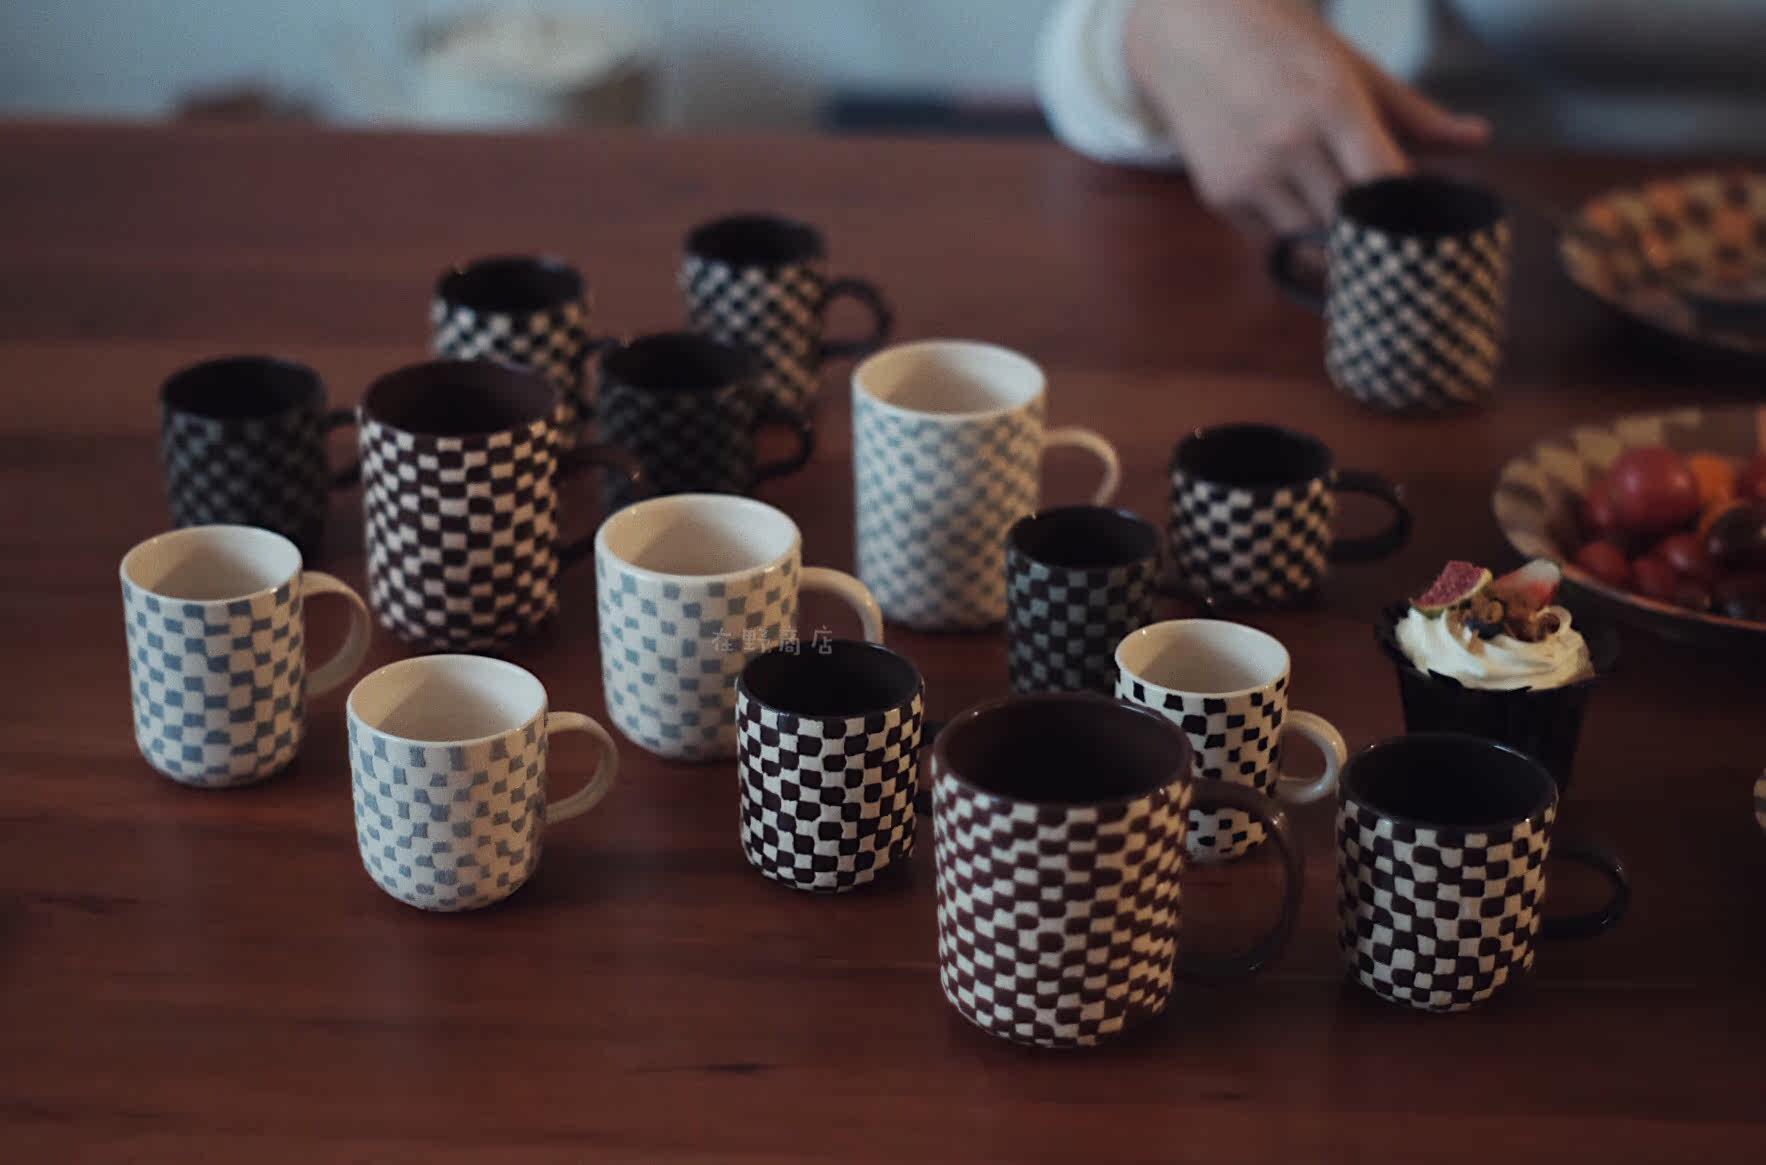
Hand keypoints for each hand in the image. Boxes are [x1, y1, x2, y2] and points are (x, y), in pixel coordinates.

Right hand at [1124, 0, 1489, 235]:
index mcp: (1333, 104)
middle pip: (1350, 223)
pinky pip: (1270, 242)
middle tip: (1398, 249)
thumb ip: (1414, 113)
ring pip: (1309, 244)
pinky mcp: (1220, 196)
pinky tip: (1308, 225)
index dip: (1408, 215)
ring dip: (1336, 250)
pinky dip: (1295, 241)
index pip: (1385, 183)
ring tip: (1356, 247)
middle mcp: (1288, 143)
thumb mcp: (1353, 68)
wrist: (1194, 34)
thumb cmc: (1286, 46)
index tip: (1425, 231)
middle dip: (1375, 238)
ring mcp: (1249, 174)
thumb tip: (1479, 140)